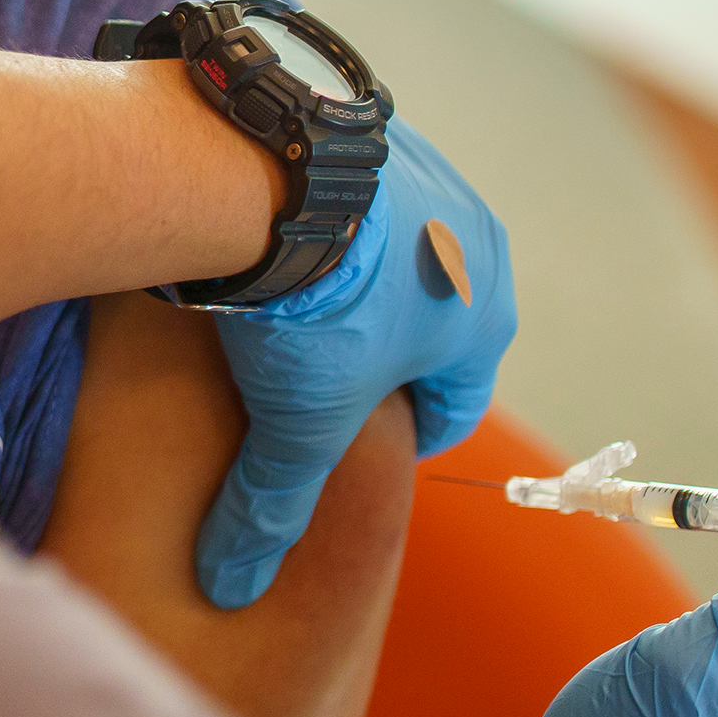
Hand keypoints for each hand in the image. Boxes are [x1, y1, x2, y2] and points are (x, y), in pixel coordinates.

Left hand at [199, 122, 513, 605]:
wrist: (278, 168)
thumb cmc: (315, 305)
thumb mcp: (296, 421)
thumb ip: (272, 504)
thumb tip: (232, 585)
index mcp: (485, 320)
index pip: (452, 406)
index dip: (398, 437)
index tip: (346, 449)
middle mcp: (479, 242)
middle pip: (428, 326)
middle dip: (376, 359)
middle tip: (310, 381)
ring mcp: (432, 177)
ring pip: (395, 256)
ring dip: (355, 283)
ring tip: (286, 306)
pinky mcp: (377, 131)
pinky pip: (356, 195)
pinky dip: (324, 222)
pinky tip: (270, 236)